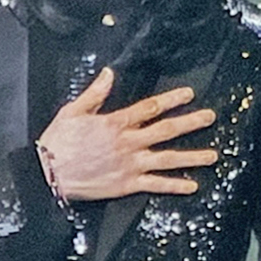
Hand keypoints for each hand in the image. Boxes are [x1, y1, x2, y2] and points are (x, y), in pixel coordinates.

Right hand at [35, 68, 217, 201]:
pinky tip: (191, 185)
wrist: (48, 175)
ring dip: (191, 156)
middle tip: (209, 117)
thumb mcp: (72, 112)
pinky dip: (174, 186)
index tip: (188, 94)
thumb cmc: (57, 143)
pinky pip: (155, 185)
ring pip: (167, 158)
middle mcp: (128, 143)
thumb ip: (95, 93)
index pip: (149, 108)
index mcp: (115, 123)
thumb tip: (109, 74)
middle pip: (166, 130)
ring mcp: (130, 165)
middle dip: (190, 122)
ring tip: (212, 155)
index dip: (171, 99)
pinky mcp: (126, 184)